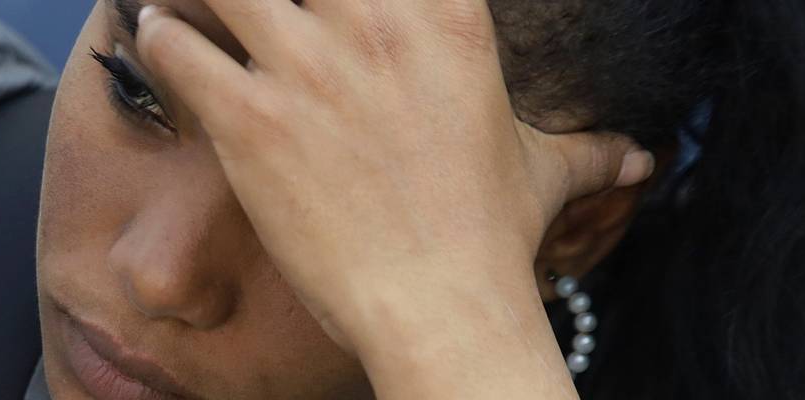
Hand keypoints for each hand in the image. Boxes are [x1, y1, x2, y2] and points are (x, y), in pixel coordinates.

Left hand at [131, 1, 651, 397]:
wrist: (442, 306)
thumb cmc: (492, 235)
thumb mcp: (548, 173)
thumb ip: (591, 149)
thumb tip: (641, 158)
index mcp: (446, 12)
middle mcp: (374, 17)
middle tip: (256, 1)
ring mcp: (308, 64)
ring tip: (190, 1)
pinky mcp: (253, 117)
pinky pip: (176, 44)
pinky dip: (163, 38)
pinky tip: (168, 44)